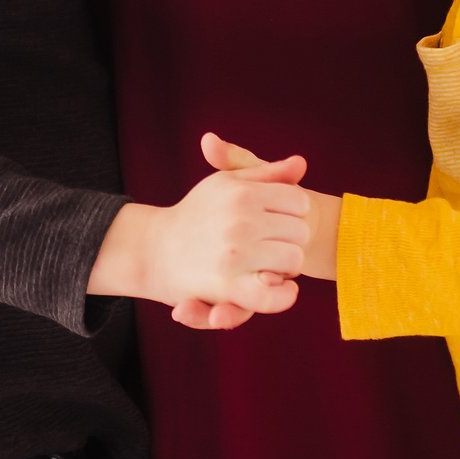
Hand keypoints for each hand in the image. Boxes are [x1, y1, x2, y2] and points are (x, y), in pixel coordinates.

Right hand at [174, 134, 312, 329]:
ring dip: (287, 265)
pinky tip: (283, 287)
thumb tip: (301, 163)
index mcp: (243, 193)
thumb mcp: (228, 183)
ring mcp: (235, 255)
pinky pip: (272, 295)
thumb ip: (267, 173)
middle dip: (292, 237)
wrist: (158, 249)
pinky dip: (283, 295)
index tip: (279, 217)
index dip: (294, 211)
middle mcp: (241, 222)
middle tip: (272, 241)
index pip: (299, 201)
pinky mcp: (229, 286)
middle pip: (301, 231)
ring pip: (293, 260)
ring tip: (270, 261)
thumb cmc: (200, 211)